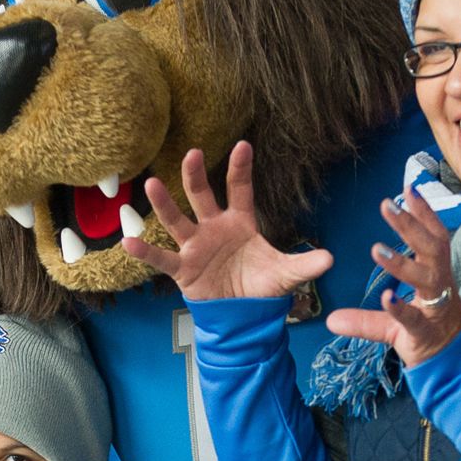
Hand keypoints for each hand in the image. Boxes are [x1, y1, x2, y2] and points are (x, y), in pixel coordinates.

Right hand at [120, 143, 332, 301]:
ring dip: (164, 203)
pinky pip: (161, 259)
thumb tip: (331, 259)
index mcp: (240, 222)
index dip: (241, 169)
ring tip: (152, 183)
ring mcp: (195, 246)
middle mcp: (214, 228)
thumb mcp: (285, 274)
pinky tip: (129, 242)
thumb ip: (304, 264)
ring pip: (177, 220)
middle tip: (193, 154)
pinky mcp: (182, 268)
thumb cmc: (260, 286)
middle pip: (202, 196)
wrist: (242, 314)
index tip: (243, 145)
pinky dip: (145, 252)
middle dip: (197, 176)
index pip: (240, 190)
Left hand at [321, 195, 460, 368]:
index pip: (435, 237)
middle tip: (387, 205)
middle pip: (432, 249)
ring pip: (426, 279)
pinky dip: (401, 307)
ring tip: (376, 248)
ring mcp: (435, 309)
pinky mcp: (426, 332)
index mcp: (437, 275)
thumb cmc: (425, 335)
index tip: (408, 189)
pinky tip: (387, 297)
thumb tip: (330, 319)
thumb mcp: (391, 324)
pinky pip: (414, 318)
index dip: (424, 214)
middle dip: (412, 226)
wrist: (448, 367)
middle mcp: (440, 287)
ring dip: (401, 263)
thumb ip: (363, 319)